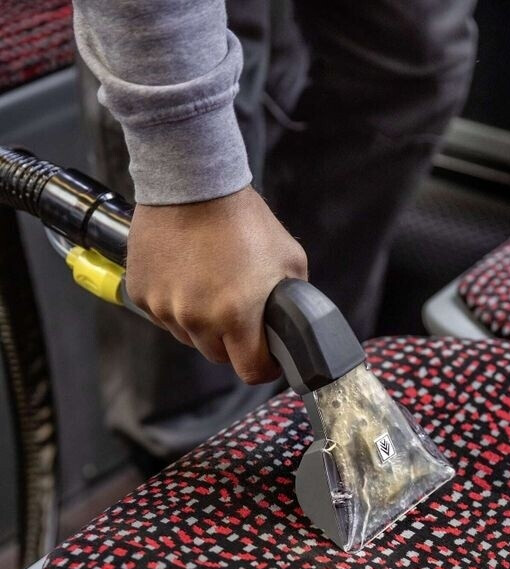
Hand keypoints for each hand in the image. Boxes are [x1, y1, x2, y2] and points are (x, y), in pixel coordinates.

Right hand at [125, 186, 307, 383]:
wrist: (192, 181)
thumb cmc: (243, 218)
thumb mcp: (289, 259)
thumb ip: (293, 302)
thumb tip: (292, 329)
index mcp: (236, 315)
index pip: (250, 371)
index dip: (263, 366)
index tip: (267, 356)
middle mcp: (197, 318)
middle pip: (218, 355)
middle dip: (232, 341)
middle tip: (238, 309)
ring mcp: (165, 308)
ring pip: (189, 337)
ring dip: (201, 323)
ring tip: (210, 284)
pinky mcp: (142, 295)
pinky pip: (163, 316)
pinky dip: (175, 304)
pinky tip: (186, 274)